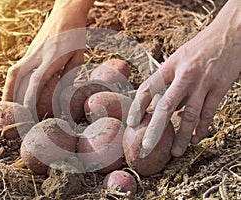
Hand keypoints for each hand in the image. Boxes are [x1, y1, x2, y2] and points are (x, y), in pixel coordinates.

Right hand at [2, 0, 93, 120]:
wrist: (66, 12)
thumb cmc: (76, 34)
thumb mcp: (79, 55)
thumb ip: (70, 74)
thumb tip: (63, 92)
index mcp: (53, 57)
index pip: (37, 81)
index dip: (30, 97)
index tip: (27, 111)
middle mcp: (38, 55)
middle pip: (19, 77)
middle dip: (13, 96)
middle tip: (10, 112)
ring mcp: (31, 51)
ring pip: (14, 72)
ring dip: (8, 88)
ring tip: (6, 103)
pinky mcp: (29, 50)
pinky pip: (17, 67)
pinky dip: (12, 80)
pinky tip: (13, 89)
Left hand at [127, 0, 240, 156]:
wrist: (230, 32)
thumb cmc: (200, 47)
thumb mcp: (178, 58)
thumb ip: (168, 80)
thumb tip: (157, 105)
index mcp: (170, 65)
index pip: (148, 88)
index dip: (137, 107)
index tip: (131, 123)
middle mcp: (185, 74)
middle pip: (166, 106)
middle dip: (155, 129)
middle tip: (146, 146)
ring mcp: (203, 82)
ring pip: (190, 114)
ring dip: (182, 135)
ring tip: (176, 152)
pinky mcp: (220, 87)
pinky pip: (209, 112)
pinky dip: (202, 127)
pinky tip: (196, 139)